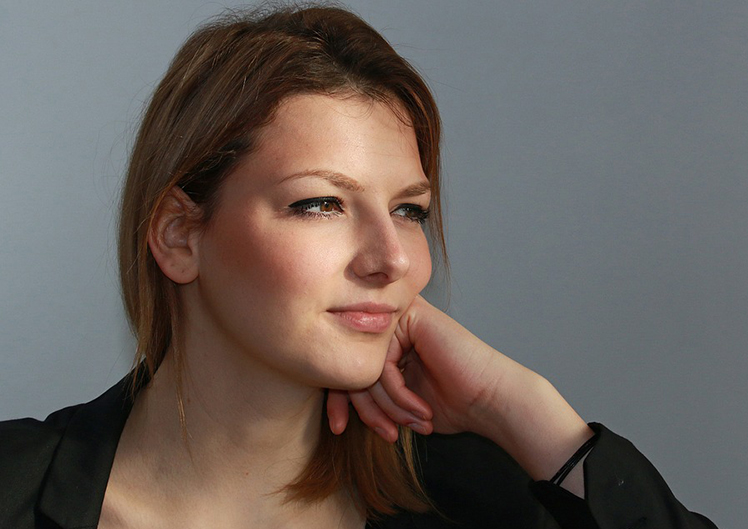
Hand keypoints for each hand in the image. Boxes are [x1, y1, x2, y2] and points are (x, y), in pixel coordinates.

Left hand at [327, 295, 593, 483]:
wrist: (492, 402)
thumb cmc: (452, 404)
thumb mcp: (396, 403)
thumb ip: (367, 394)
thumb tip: (331, 405)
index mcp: (386, 339)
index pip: (345, 365)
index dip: (338, 400)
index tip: (337, 429)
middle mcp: (391, 322)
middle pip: (351, 364)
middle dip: (365, 408)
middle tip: (386, 433)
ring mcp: (401, 315)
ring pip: (366, 366)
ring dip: (387, 406)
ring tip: (409, 423)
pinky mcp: (412, 316)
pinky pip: (383, 362)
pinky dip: (398, 394)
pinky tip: (417, 409)